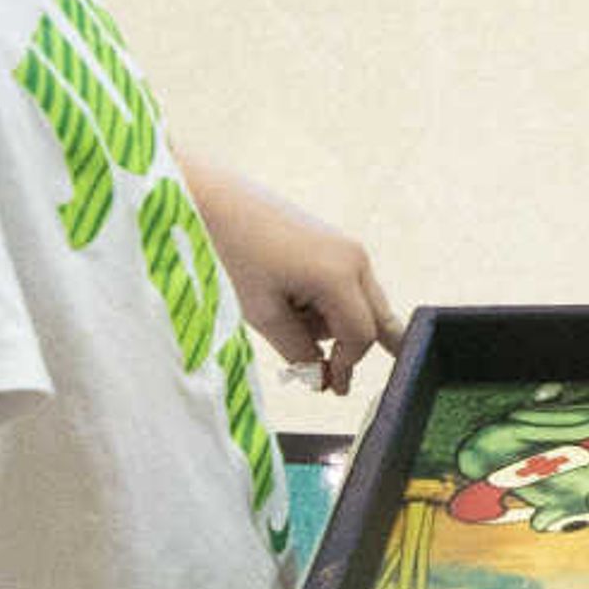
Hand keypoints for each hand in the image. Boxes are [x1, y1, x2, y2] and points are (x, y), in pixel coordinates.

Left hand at [212, 184, 402, 391]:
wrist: (212, 201)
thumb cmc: (234, 253)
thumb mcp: (264, 314)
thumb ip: (299, 350)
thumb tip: (320, 377)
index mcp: (341, 275)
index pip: (361, 336)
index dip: (346, 366)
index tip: (327, 387)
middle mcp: (355, 258)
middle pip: (375, 320)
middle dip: (352, 350)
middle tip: (332, 380)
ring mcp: (347, 247)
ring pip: (360, 304)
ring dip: (334, 325)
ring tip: (285, 318)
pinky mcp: (334, 242)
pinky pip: (346, 285)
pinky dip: (328, 305)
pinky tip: (297, 306)